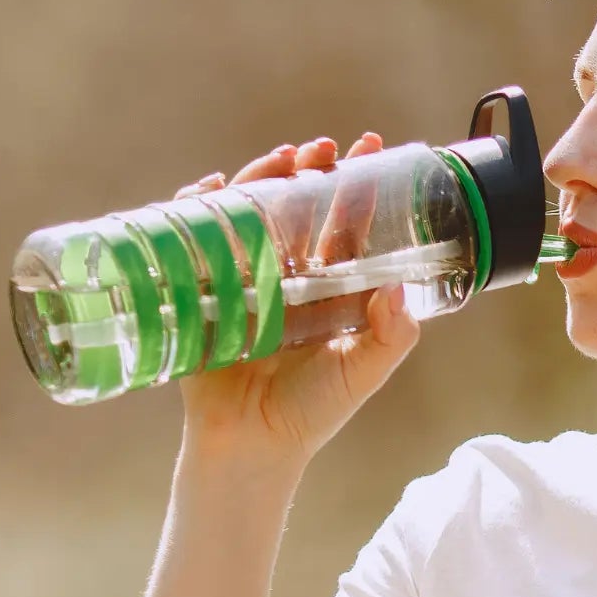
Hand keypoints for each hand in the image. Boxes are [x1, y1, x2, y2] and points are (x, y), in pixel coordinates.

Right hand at [171, 133, 420, 465]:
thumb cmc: (311, 412)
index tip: (372, 148)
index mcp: (327, 288)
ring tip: (281, 158)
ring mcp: (242, 280)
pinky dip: (199, 207)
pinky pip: (195, 238)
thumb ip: (391, 336)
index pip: (345, 225)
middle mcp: (286, 277)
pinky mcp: (202, 291)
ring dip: (262, 178)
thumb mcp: (361, 372)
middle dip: (308, 170)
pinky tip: (212, 189)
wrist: (251, 447)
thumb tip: (401, 288)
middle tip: (321, 149)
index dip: (358, 186)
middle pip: (296, 207)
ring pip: (251, 212)